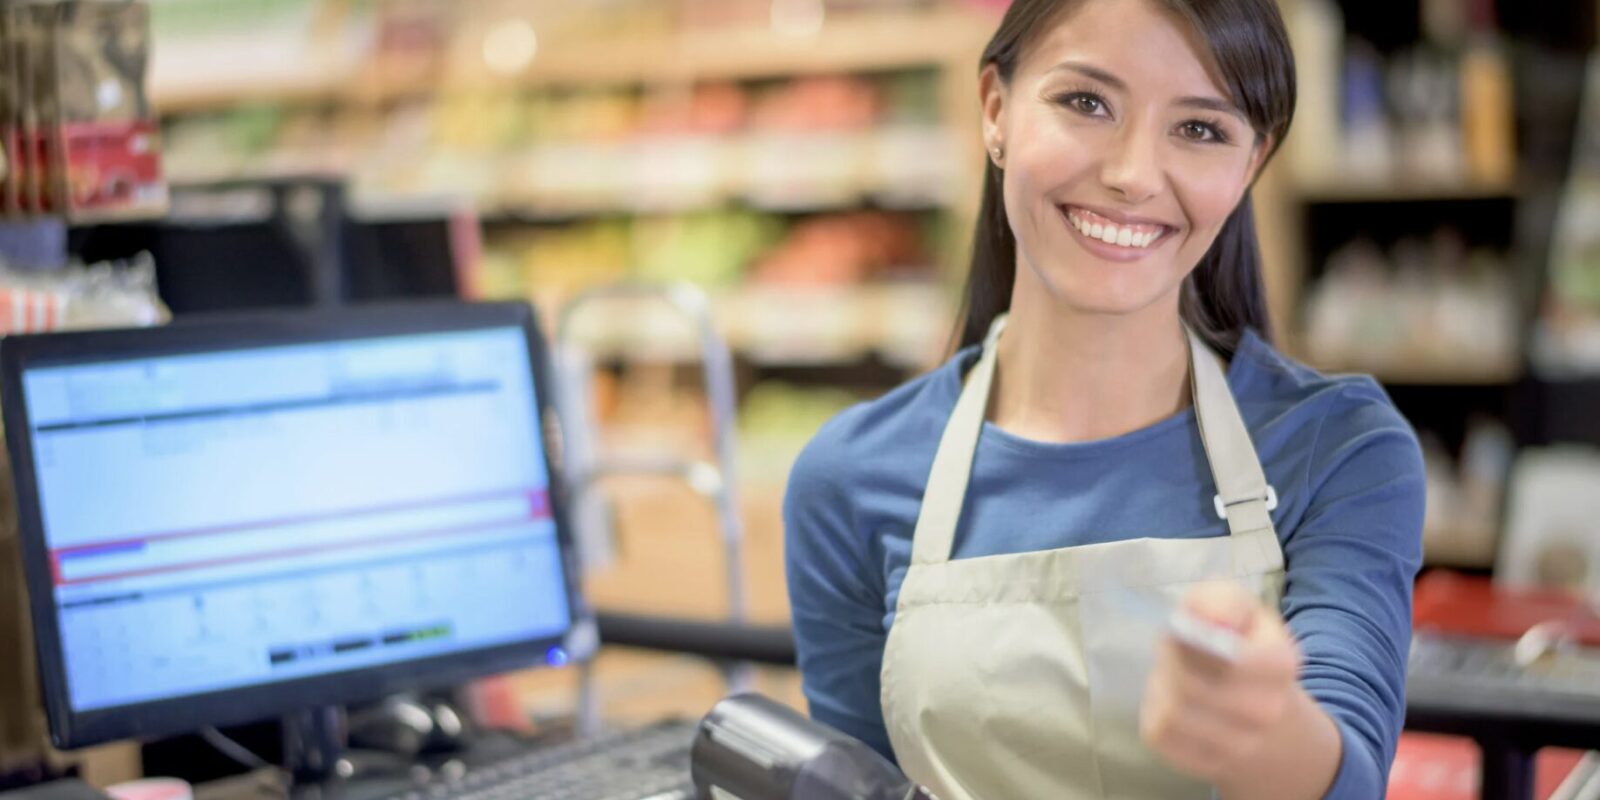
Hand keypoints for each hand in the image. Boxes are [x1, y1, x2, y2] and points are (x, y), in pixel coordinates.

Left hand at [1139, 582, 1302, 787]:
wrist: (1266, 720)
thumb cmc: (1244, 650)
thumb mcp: (1240, 611)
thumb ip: (1223, 602)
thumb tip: (1208, 617)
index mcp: (1282, 664)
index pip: (1231, 656)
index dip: (1198, 638)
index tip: (1191, 629)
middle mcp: (1267, 712)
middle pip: (1191, 683)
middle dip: (1172, 660)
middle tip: (1174, 649)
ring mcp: (1239, 746)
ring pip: (1173, 709)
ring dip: (1161, 684)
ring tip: (1173, 674)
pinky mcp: (1203, 763)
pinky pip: (1160, 734)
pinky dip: (1154, 710)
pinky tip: (1171, 700)